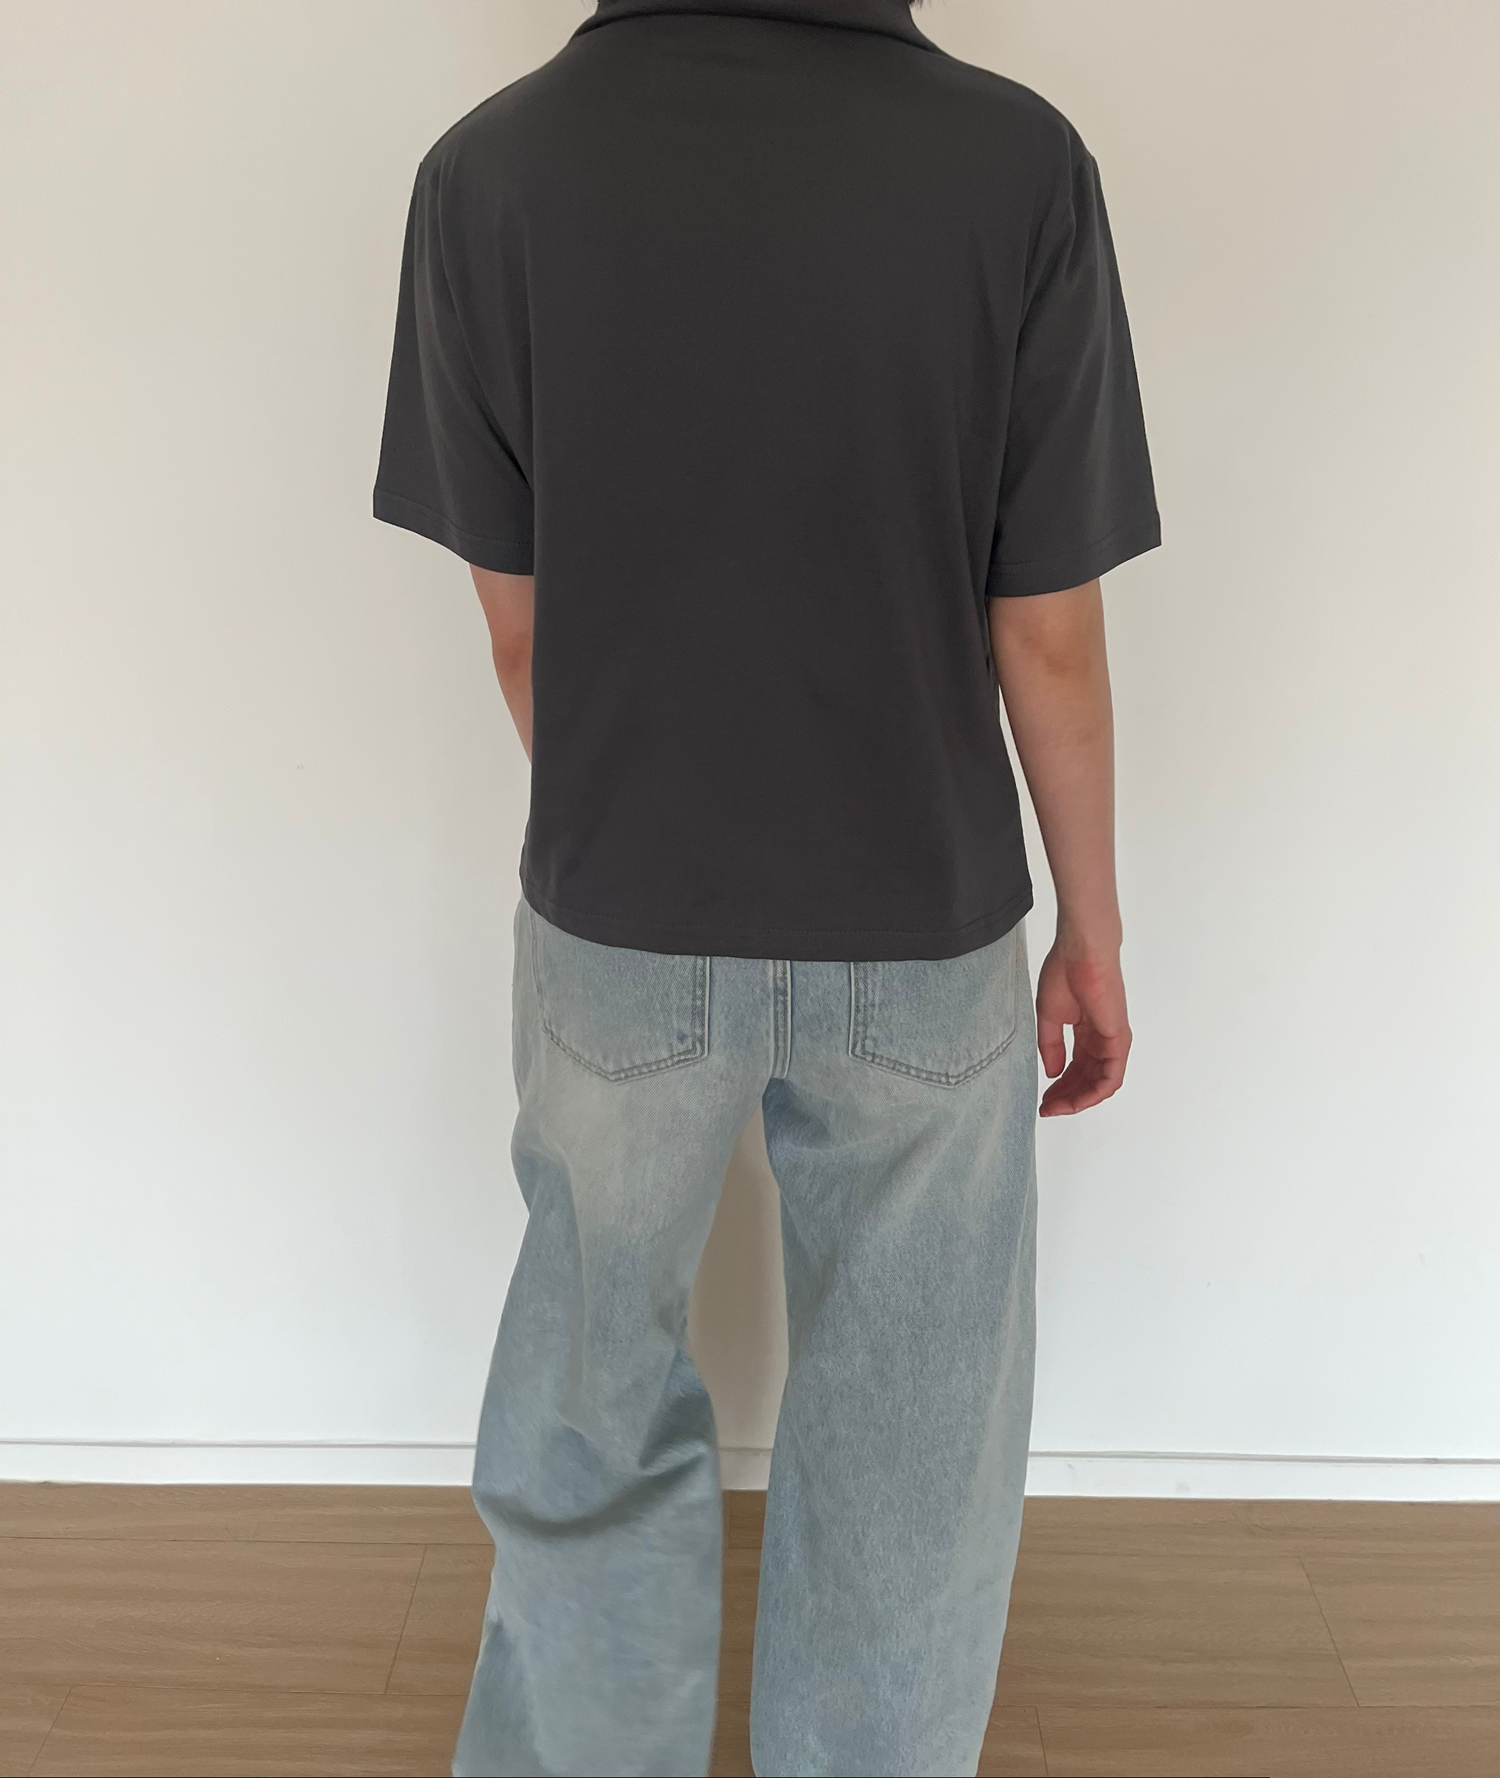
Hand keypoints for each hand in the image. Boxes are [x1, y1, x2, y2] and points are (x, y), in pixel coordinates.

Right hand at [1035, 937, 1131, 1115]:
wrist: (1081, 952)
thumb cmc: (1065, 972)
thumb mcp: (1050, 1017)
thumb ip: (1051, 1046)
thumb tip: (1053, 1073)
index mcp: (1087, 1032)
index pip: (1076, 1069)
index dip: (1059, 1087)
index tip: (1042, 1099)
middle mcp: (1102, 1040)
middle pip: (1087, 1080)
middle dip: (1066, 1097)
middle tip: (1046, 1108)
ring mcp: (1112, 1041)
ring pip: (1100, 1084)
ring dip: (1078, 1100)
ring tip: (1055, 1107)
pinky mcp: (1118, 1040)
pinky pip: (1111, 1078)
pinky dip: (1094, 1094)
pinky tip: (1074, 1100)